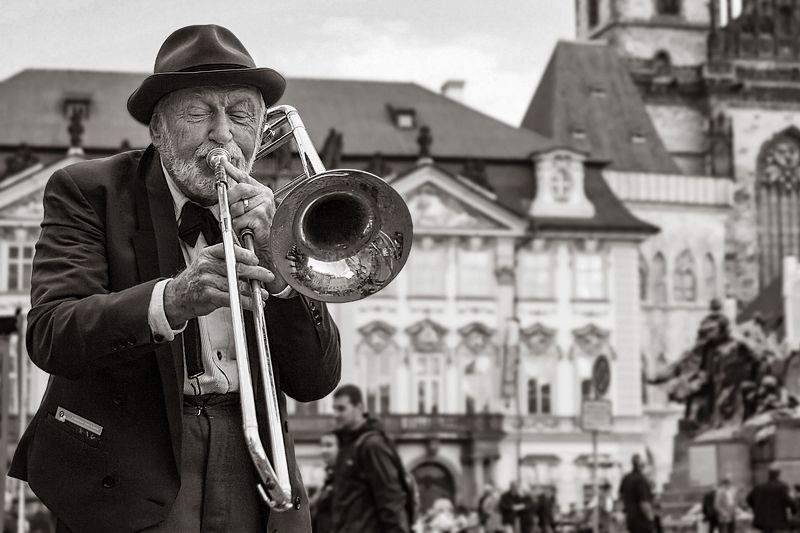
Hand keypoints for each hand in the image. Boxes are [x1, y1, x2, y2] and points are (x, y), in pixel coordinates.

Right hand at [163, 243, 274, 327]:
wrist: (178, 296)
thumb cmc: (197, 279)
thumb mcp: (207, 263)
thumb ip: (227, 261)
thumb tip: (253, 265)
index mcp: (209, 254)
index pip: (229, 249)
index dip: (245, 254)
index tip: (255, 260)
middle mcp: (207, 265)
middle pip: (236, 267)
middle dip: (256, 273)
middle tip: (267, 276)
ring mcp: (207, 280)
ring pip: (236, 284)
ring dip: (252, 290)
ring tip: (262, 293)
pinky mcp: (208, 295)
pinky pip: (231, 298)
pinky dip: (244, 302)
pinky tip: (251, 303)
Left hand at [222, 159, 287, 293]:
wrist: (272, 247)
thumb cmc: (260, 231)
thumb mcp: (249, 211)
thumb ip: (240, 199)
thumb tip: (225, 190)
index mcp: (263, 192)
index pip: (245, 177)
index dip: (232, 169)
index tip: (222, 162)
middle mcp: (265, 195)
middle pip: (238, 189)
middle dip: (230, 202)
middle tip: (232, 213)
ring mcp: (264, 205)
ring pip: (236, 207)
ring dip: (235, 220)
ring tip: (245, 225)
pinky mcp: (260, 216)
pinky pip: (239, 220)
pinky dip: (239, 228)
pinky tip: (248, 231)